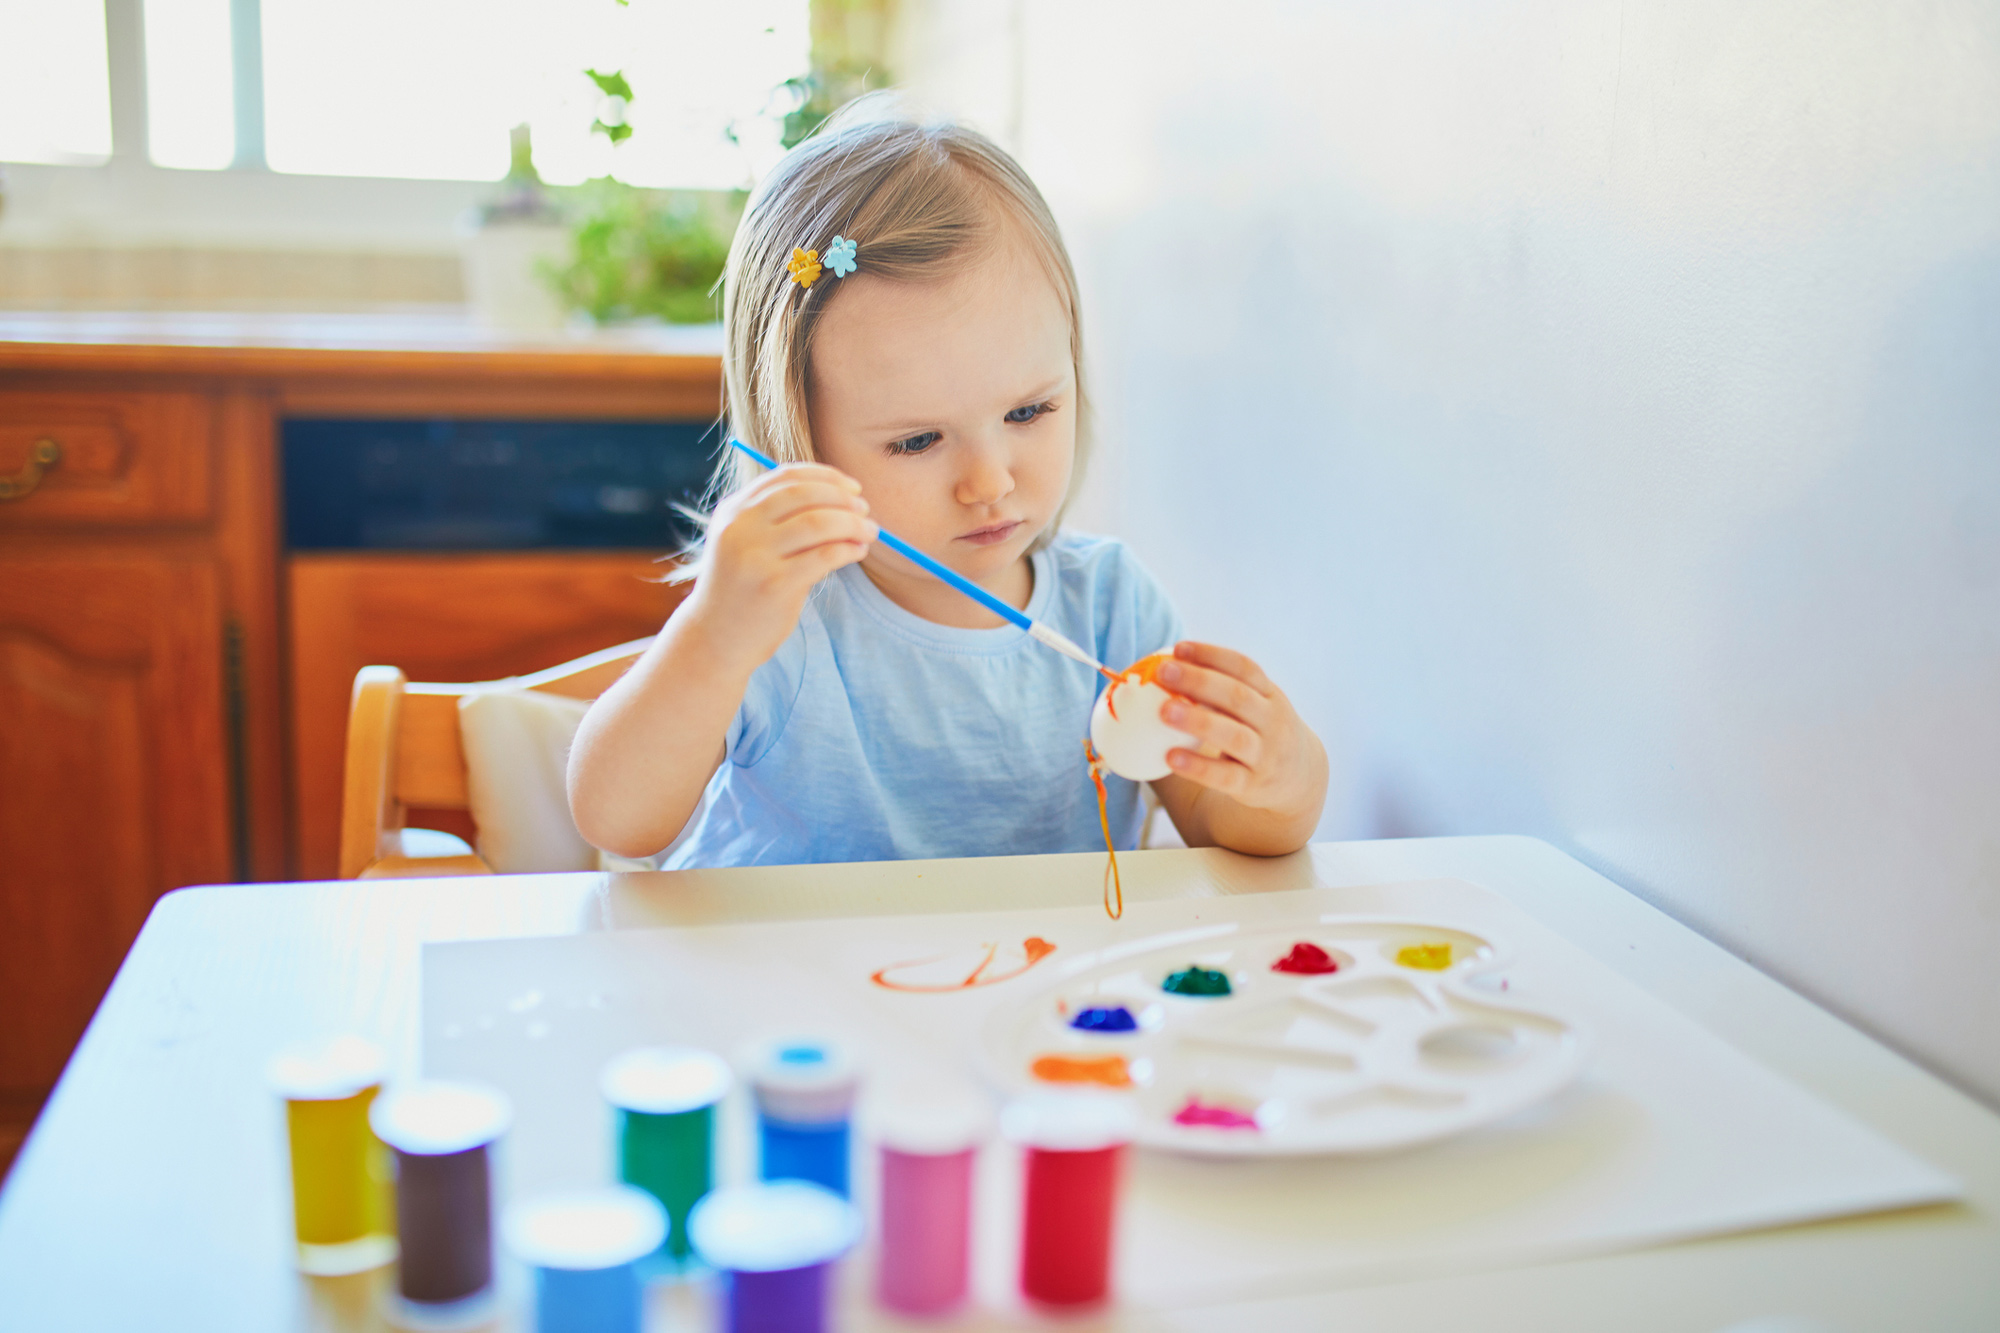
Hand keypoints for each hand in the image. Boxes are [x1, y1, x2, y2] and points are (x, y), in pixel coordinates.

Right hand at [681, 462, 877, 668]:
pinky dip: (848, 548)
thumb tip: (841, 498)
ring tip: (869, 531)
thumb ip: (777, 518)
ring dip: (853, 523)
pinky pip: (825, 555)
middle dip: (843, 499)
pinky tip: (857, 551)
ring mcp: (756, 556)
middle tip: (865, 510)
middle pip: (804, 495)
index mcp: (733, 510)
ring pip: (819, 522)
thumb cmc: (741, 588)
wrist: (715, 637)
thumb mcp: (745, 543)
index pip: (786, 476)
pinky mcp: (775, 584)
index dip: (826, 477)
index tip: (852, 487)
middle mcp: (740, 527)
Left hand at [1155, 641, 1325, 825]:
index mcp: (1270, 696)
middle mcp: (1273, 722)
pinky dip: (1198, 767)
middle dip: (1199, 681)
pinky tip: (1170, 757)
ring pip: (1234, 736)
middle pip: (1237, 697)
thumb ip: (1222, 690)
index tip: (1179, 648)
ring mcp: (1266, 755)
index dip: (1212, 656)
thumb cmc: (1260, 732)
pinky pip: (1224, 776)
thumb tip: (1165, 667)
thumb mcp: (1255, 707)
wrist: (1300, 779)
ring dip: (1198, 721)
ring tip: (1164, 711)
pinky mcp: (1254, 785)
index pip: (1244, 668)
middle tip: (1163, 672)